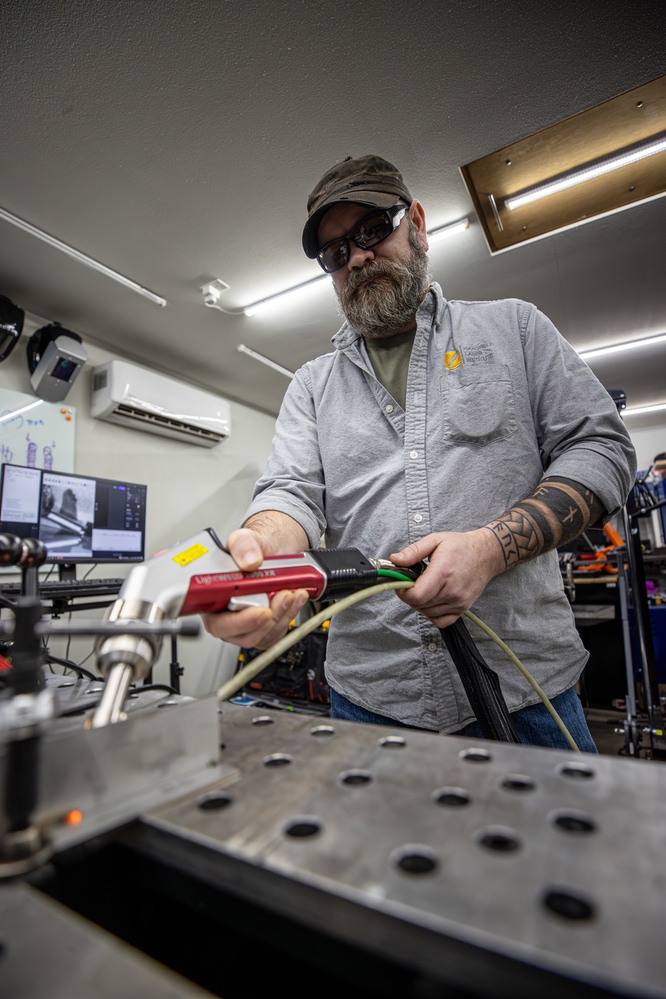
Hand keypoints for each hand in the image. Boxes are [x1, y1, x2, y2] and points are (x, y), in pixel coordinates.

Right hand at [201, 528, 308, 648]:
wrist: (270, 550)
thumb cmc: (250, 550)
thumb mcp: (243, 539)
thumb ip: (242, 545)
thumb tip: (249, 561)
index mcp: (212, 599)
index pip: (218, 623)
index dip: (239, 622)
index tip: (260, 610)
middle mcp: (227, 616)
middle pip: (244, 635)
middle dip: (268, 619)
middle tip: (282, 597)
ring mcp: (247, 624)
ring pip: (265, 635)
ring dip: (283, 615)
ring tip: (292, 593)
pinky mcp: (265, 627)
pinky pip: (278, 632)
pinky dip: (290, 615)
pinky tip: (296, 598)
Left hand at [390, 528, 504, 628]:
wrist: (486, 554)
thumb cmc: (460, 546)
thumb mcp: (435, 540)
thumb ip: (413, 551)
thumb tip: (395, 560)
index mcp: (443, 572)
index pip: (416, 595)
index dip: (402, 592)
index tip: (400, 583)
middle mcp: (452, 590)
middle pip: (419, 604)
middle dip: (409, 595)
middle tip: (411, 582)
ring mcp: (459, 602)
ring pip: (427, 613)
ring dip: (419, 603)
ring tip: (423, 587)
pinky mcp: (463, 608)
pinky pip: (440, 621)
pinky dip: (431, 614)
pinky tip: (431, 599)